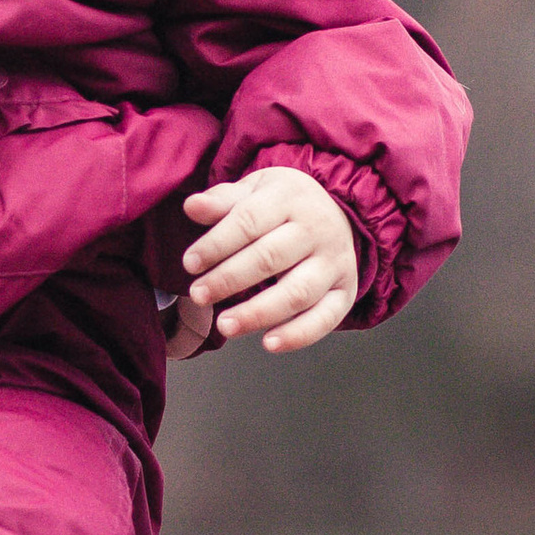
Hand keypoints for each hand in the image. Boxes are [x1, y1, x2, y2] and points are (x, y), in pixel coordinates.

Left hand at [168, 169, 361, 357]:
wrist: (337, 212)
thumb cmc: (282, 206)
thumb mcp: (253, 191)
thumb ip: (222, 201)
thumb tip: (192, 206)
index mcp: (290, 198)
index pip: (248, 221)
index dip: (216, 245)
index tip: (189, 264)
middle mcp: (318, 229)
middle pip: (270, 258)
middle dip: (229, 280)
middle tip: (198, 296)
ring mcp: (335, 262)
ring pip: (297, 292)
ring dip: (258, 313)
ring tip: (225, 325)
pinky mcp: (345, 291)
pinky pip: (325, 318)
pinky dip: (298, 335)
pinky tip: (269, 343)